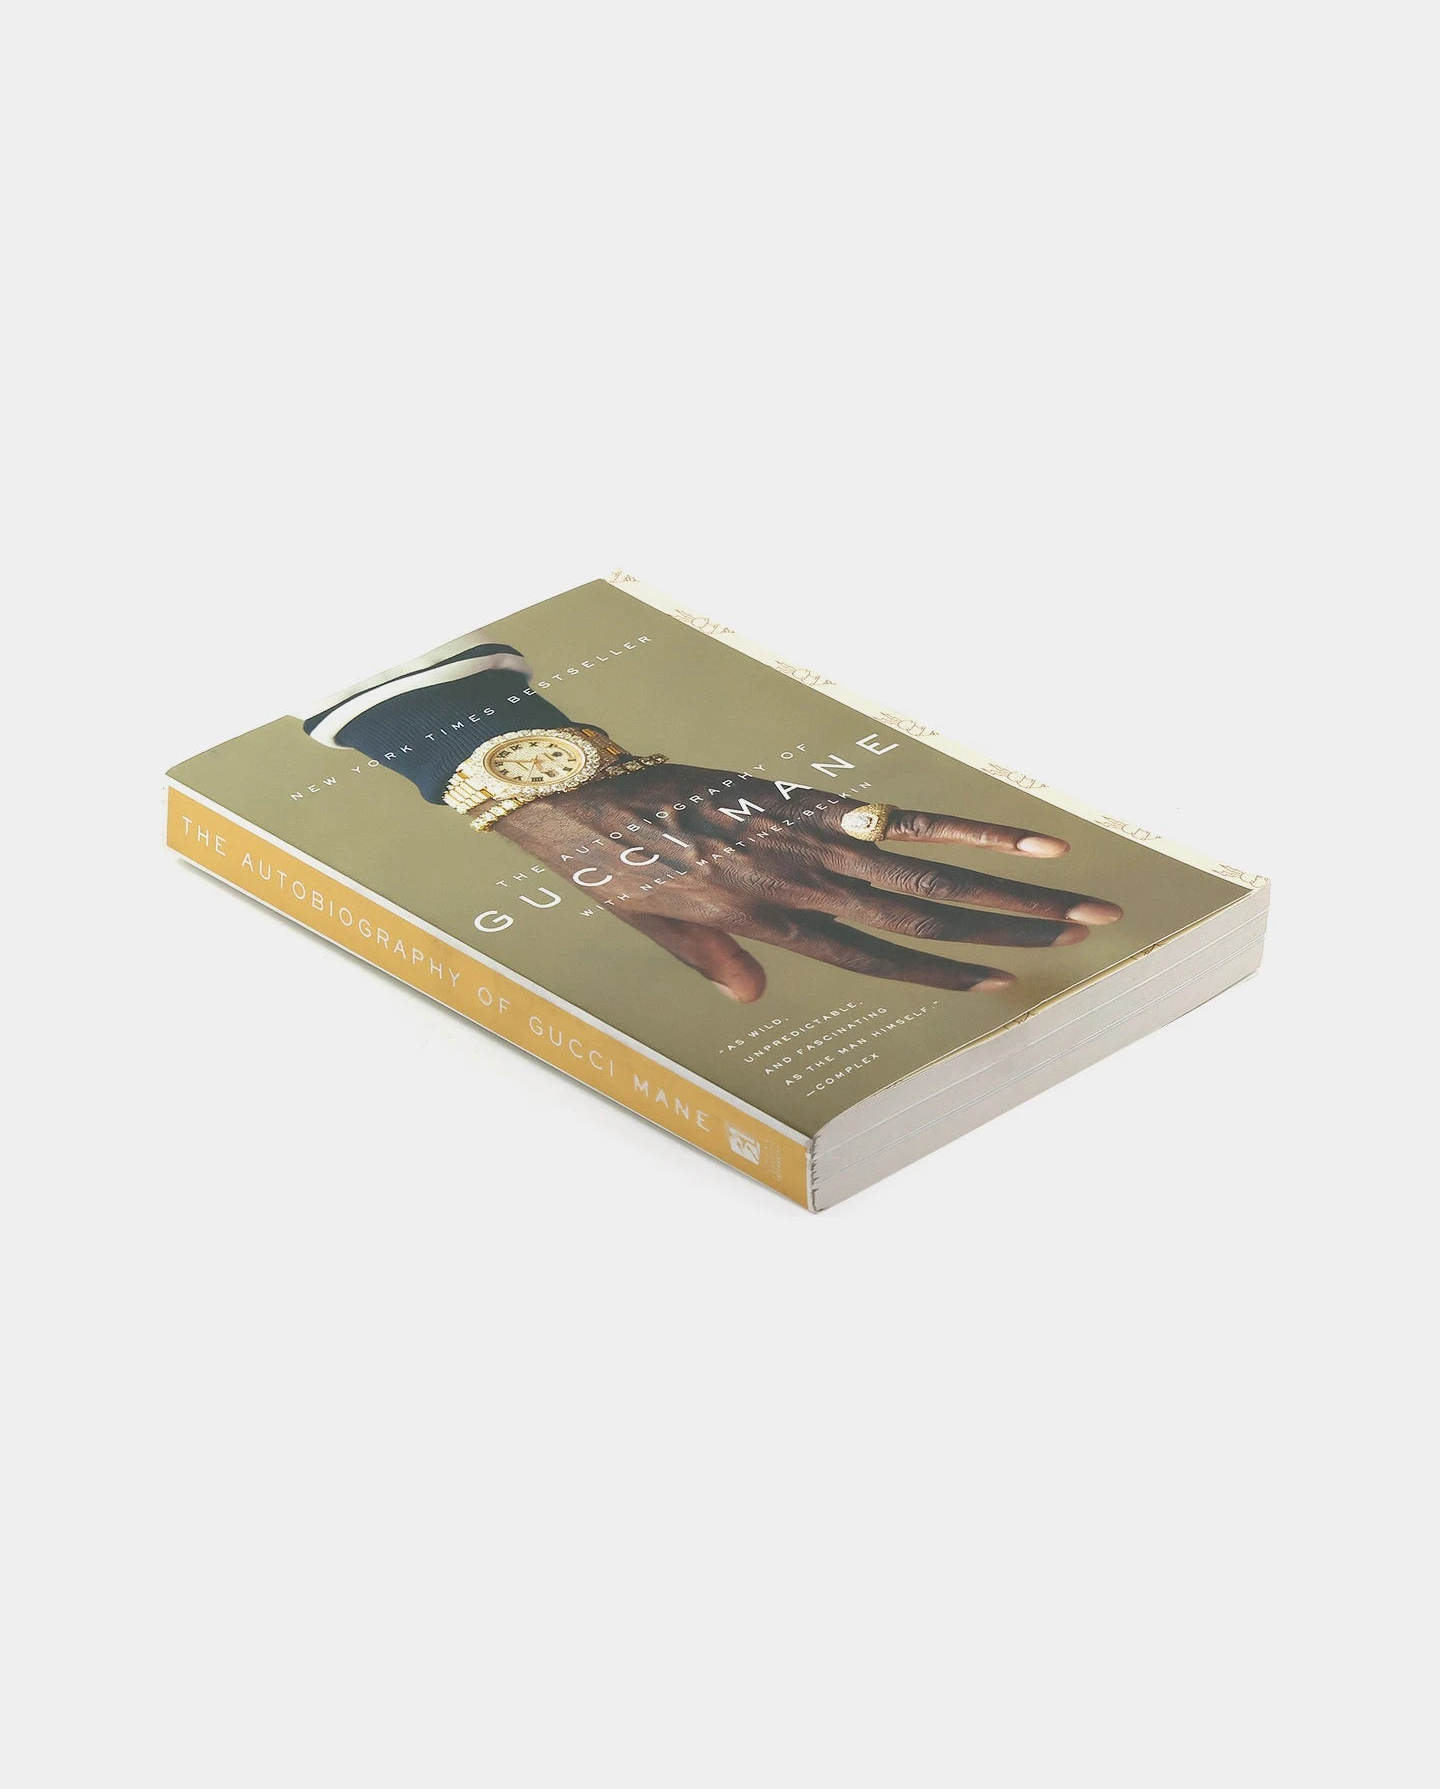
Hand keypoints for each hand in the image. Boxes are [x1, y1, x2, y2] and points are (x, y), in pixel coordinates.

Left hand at [501, 763, 1121, 1002]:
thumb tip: (755, 996)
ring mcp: (811, 841)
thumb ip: (713, 961)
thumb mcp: (656, 926)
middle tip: (1087, 934)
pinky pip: (899, 815)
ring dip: (1016, 890)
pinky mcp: (806, 796)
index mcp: (771, 927)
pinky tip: (1027, 834)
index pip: (877, 961)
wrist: (575, 799)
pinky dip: (968, 823)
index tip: (1004, 983)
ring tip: (1084, 898)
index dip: (943, 974)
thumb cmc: (615, 864)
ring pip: (932, 876)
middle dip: (1012, 932)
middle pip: (928, 919)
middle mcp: (804, 891)